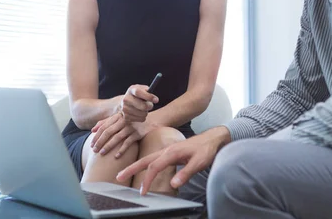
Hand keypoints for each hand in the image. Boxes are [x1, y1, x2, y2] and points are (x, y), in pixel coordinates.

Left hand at [91, 113, 155, 156]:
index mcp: (117, 116)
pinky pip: (128, 142)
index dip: (97, 136)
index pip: (104, 126)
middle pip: (109, 132)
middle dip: (100, 142)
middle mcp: (124, 120)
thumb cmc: (131, 121)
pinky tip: (116, 156)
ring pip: (117, 137)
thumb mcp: (119, 118)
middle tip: (94, 150)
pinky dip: (121, 150)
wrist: (151, 120)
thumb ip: (106, 122)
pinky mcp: (138, 133)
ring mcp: (131, 127)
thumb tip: (92, 130)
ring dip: (108, 146)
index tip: (91, 144)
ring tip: (101, 154)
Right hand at [116, 126, 230, 194]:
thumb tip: (173, 184)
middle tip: (119, 177)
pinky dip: (145, 164)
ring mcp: (167, 150)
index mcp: (171, 152)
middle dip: (131, 168)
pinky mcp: (170, 153)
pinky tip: (142, 169)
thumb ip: (185, 173)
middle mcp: (166, 150)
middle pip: (145, 160)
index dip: (147, 180)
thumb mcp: (198, 162)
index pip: (154, 167)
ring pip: (148, 158)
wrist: (212, 139)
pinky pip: (154, 159)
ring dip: (136, 166)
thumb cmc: (206, 150)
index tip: (142, 192)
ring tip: (124, 173)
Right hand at [119, 84, 158, 121]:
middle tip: (150, 105)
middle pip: (143, 106)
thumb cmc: (137, 95)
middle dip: (149, 106)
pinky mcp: (126, 117)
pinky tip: (138, 113)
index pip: (138, 92)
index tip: (156, 100)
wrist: (125, 102)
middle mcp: (126, 99)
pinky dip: (142, 117)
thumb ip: (148, 92)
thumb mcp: (142, 90)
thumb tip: (155, 99)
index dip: (148, 96)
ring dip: (146, 112)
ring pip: (143, 114)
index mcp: (131, 90)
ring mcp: (125, 108)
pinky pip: (141, 119)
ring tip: (142, 108)